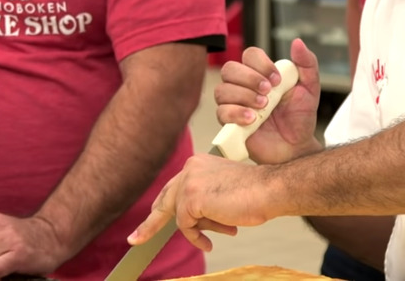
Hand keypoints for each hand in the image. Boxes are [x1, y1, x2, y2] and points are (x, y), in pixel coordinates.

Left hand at [127, 153, 268, 251]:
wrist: (269, 190)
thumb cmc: (254, 194)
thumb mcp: (221, 195)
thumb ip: (203, 203)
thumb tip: (190, 222)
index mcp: (197, 163)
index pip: (174, 187)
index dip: (163, 206)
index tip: (150, 219)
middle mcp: (190, 168)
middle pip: (164, 200)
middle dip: (150, 224)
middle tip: (135, 240)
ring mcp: (189, 181)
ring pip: (179, 216)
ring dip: (198, 230)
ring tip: (220, 233)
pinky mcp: (191, 197)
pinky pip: (185, 225)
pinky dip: (196, 237)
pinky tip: (209, 242)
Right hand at [215, 39, 322, 163]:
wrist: (296, 146)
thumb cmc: (300, 117)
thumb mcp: (310, 88)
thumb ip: (307, 64)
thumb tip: (297, 42)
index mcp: (260, 73)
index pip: (249, 55)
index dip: (260, 63)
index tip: (277, 80)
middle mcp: (243, 85)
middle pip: (230, 69)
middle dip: (249, 79)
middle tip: (269, 92)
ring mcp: (234, 103)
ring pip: (222, 90)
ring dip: (244, 96)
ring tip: (263, 107)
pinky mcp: (229, 123)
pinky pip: (221, 112)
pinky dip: (236, 113)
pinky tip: (253, 119)